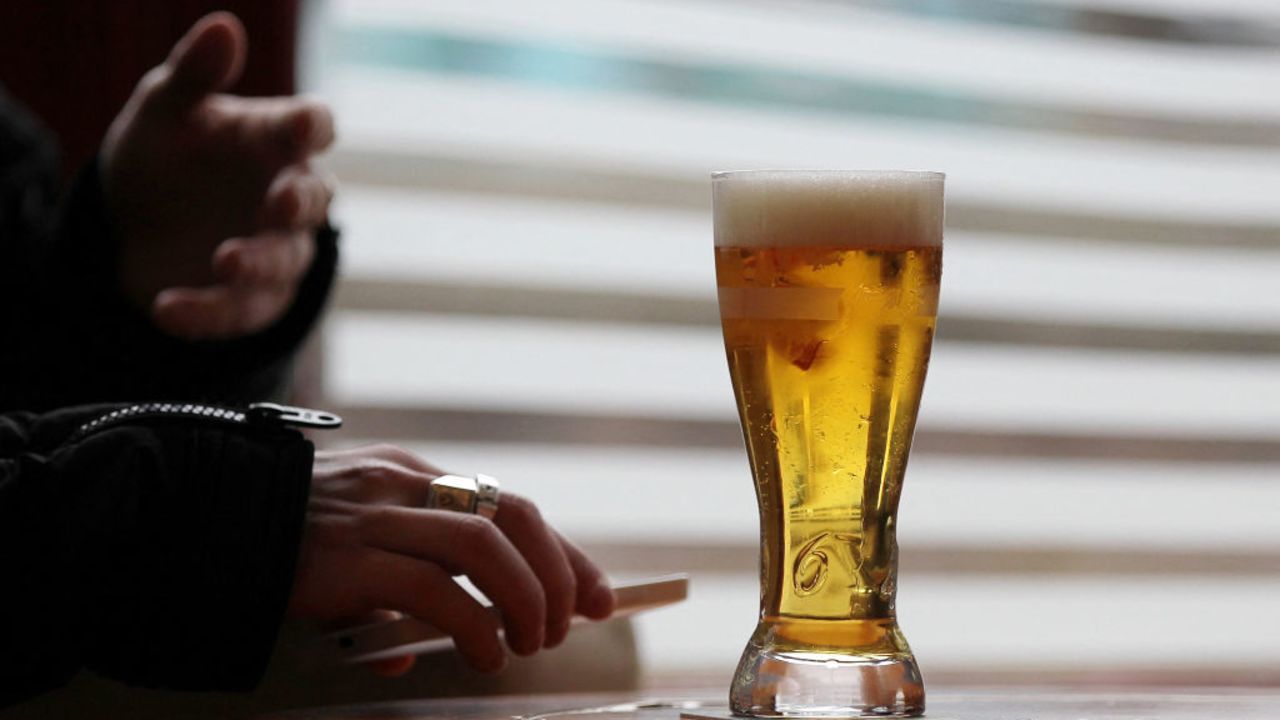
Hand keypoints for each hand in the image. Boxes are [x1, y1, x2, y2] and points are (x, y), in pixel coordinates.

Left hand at [101, 12, 335, 339]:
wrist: (131, 227)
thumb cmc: (164, 154)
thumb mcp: (163, 109)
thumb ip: (195, 73)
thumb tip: (224, 26)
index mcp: (276, 140)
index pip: (313, 127)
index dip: (312, 128)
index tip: (304, 127)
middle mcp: (287, 196)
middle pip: (314, 199)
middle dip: (300, 202)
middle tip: (280, 202)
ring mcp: (276, 252)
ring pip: (285, 261)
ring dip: (259, 262)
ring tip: (225, 260)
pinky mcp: (252, 301)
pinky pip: (240, 312)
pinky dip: (206, 313)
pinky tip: (166, 308)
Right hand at [288, 445, 616, 673]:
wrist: (196, 521)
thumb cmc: (276, 542)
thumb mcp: (347, 549)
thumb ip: (390, 586)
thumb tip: (408, 655)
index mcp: (410, 474)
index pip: (510, 505)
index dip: (563, 552)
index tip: (598, 593)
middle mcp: (403, 484)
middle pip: (514, 517)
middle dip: (559, 574)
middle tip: (569, 626)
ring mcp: (377, 516)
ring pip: (485, 548)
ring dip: (526, 599)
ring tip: (531, 644)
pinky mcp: (350, 557)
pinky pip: (436, 591)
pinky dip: (476, 626)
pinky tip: (486, 654)